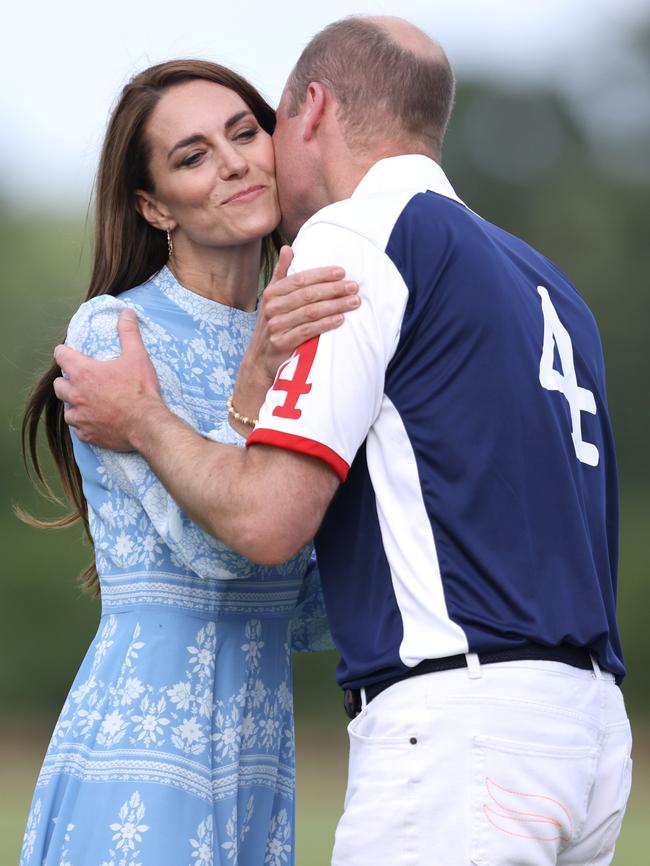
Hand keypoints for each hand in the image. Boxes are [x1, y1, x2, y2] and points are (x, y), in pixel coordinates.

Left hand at [53, 309, 162, 450]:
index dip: (65, 352)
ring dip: (74, 405)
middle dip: (67, 381)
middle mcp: (76, 395)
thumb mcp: (136, 356)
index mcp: (83, 373)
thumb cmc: (140, 390)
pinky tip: (95, 420)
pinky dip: (84, 424)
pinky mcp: (87, 434)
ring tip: (88, 402)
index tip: (71, 353)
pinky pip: (78, 428)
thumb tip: (126, 312)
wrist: (147, 425)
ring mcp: (80, 417)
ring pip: (67, 409)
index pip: (61, 355)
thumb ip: (128, 332)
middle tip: (82, 381)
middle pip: (58, 385)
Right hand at [230, 247, 358, 428]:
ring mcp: (275, 326)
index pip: (300, 279)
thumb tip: (287, 248)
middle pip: (307, 295)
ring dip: (334, 305)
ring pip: (310, 312)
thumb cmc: (274, 324)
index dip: (321, 274)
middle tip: (354, 287)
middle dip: (333, 289)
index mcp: (272, 292)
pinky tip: (340, 319)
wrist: (260, 359)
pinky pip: (307, 331)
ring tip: (354, 302)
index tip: (342, 272)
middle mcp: (272, 307)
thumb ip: (281, 273)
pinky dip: (325, 324)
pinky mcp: (281, 343)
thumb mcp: (273, 298)